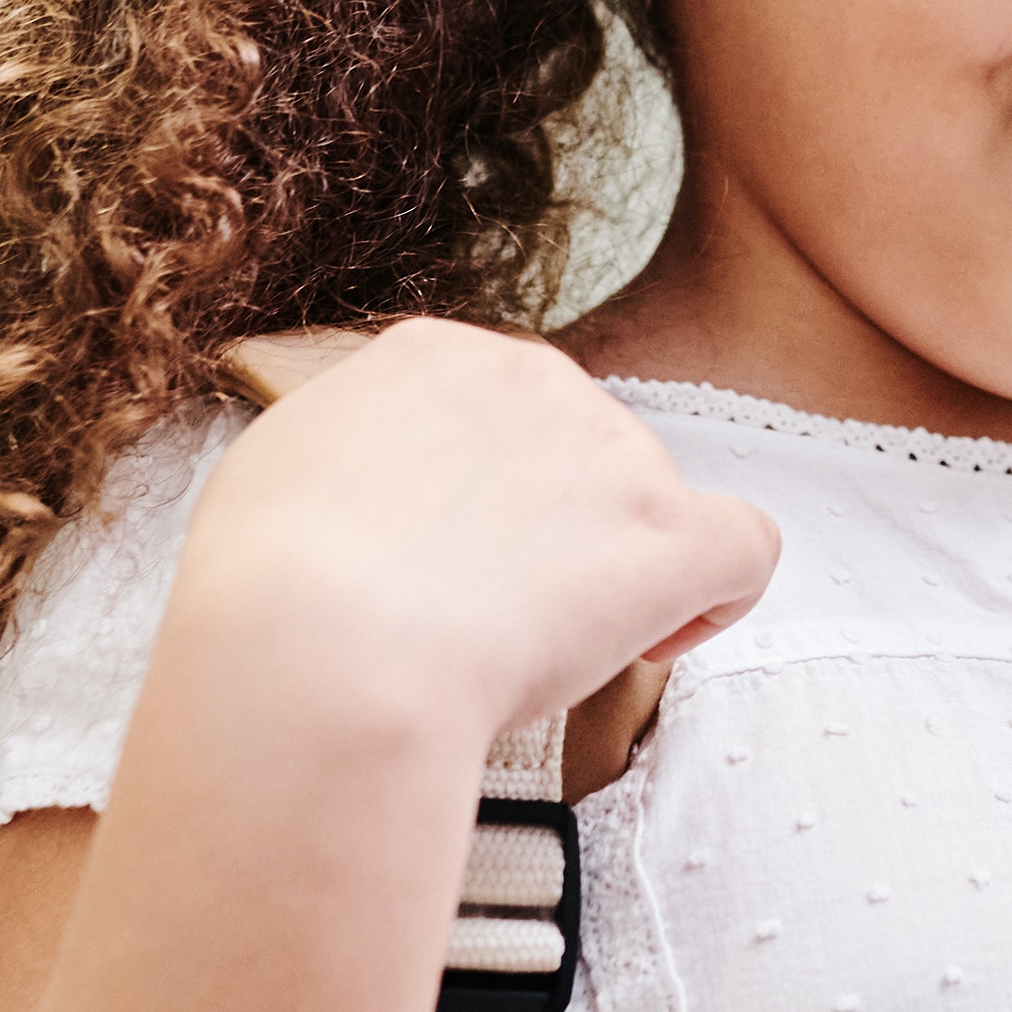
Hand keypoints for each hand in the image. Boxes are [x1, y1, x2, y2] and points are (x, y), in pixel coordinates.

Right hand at [175, 323, 782, 743]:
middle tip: (490, 623)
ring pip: (651, 508)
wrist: (322, 649)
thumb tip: (373, 493)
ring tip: (536, 654)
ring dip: (613, 576)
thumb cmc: (268, 590)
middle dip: (554, 536)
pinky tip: (661, 639)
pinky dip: (714, 599)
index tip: (456, 562)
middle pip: (579, 456)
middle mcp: (535, 379)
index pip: (497, 415)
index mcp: (432, 357)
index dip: (489, 495)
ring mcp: (613, 451)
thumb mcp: (275, 477)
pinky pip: (743, 549)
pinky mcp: (670, 533)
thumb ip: (350, 463)